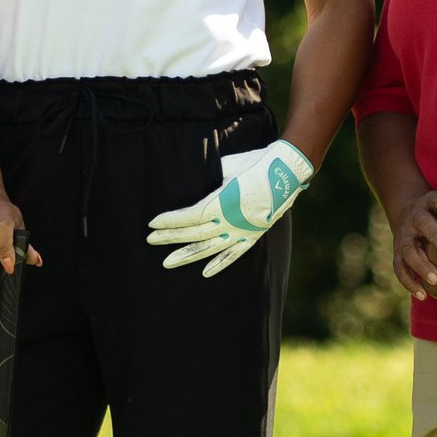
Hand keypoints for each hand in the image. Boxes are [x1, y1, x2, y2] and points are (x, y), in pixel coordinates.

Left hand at [146, 140, 314, 277]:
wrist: (286, 171)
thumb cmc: (254, 163)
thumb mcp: (226, 167)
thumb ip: (210, 182)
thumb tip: (195, 187)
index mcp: (222, 203)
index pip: (189, 216)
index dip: (170, 222)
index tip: (152, 224)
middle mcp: (230, 221)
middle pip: (194, 234)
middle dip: (170, 237)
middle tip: (150, 240)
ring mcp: (242, 231)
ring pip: (209, 249)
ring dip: (187, 255)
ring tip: (167, 262)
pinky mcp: (253, 235)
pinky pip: (234, 254)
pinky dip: (220, 264)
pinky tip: (204, 273)